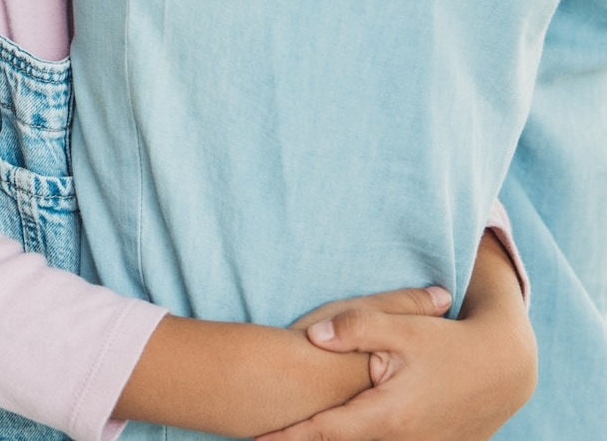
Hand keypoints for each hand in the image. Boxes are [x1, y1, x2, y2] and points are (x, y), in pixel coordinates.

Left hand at [259, 239, 533, 440]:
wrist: (504, 368)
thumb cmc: (449, 344)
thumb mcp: (404, 329)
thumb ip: (356, 327)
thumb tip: (312, 335)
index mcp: (387, 416)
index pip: (323, 432)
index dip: (287, 437)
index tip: (253, 438)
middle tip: (258, 437)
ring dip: (329, 440)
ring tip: (288, 435)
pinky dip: (361, 440)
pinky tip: (340, 432)